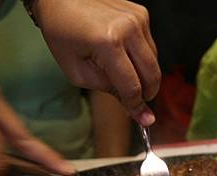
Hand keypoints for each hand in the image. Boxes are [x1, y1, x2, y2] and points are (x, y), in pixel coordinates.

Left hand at [32, 0, 160, 124]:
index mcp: (108, 43)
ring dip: (143, 74)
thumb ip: (110, 91)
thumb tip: (141, 113)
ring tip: (121, 71)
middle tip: (135, 100)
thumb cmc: (63, 33)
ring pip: (153, 61)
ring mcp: (137, 19)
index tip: (144, 121)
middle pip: (151, 75)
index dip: (137, 106)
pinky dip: (141, 56)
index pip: (132, 86)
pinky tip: (123, 53)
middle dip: (146, 93)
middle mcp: (128, 29)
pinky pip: (150, 46)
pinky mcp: (141, 14)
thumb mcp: (78, 72)